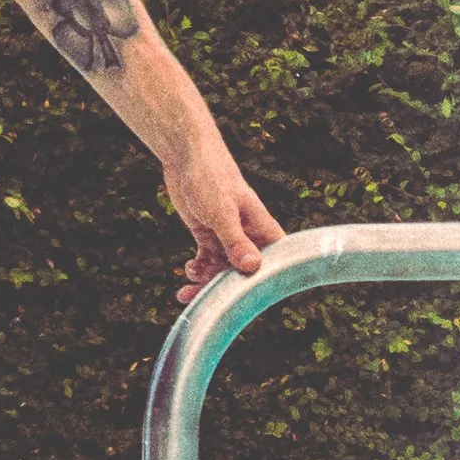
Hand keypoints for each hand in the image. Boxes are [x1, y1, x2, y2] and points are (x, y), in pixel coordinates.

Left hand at [161, 131, 283, 305]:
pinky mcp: (209, 233)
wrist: (187, 157)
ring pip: (222, 268)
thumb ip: (235, 240)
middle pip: (243, 271)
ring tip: (186, 292)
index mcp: (261, 228)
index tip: (252, 302)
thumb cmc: (211, 177)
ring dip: (206, 282)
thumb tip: (252, 268)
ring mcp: (227, 235)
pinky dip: (198, 269)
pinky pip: (207, 259)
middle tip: (204, 300)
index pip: (274, 262)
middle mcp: (247, 235)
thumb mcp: (222, 211)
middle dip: (225, 288)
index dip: (267, 282)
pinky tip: (188, 270)